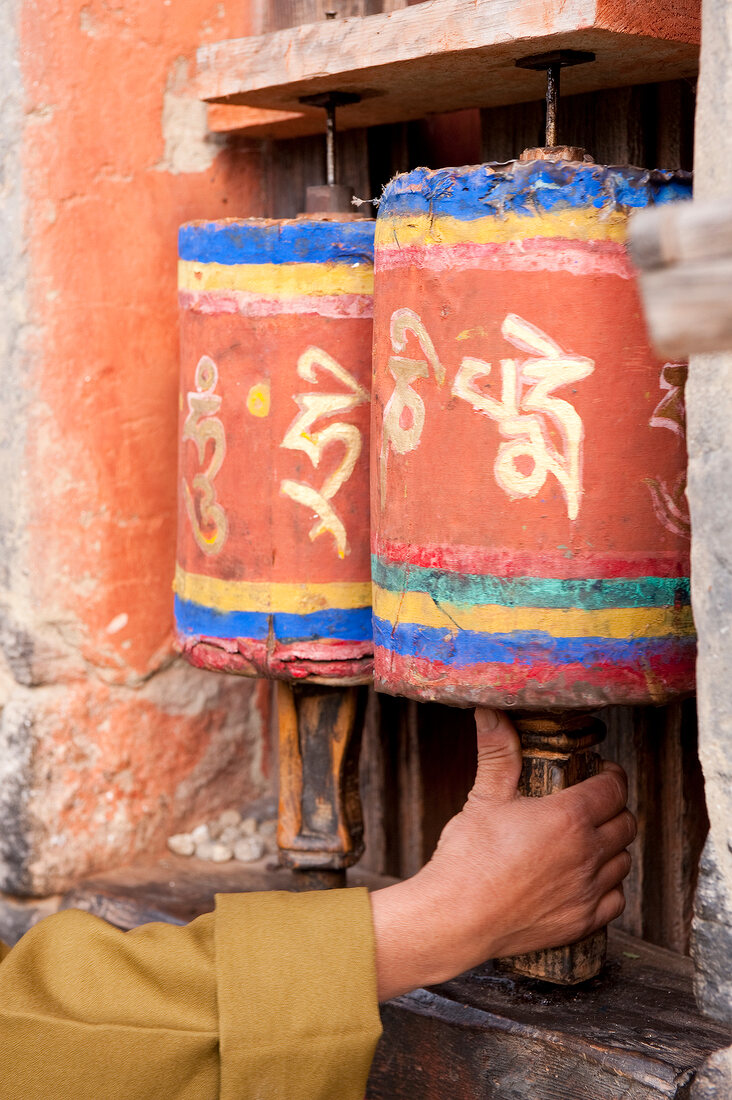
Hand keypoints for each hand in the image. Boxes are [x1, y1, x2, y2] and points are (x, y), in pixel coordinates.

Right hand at [370, 707, 634, 1000]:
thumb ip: (498, 752)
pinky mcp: (583, 921)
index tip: (600, 773)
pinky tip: (585, 879)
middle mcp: (588, 853)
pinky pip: (615, 899)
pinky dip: (607, 886)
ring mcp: (588, 891)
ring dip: (611, 847)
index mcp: (569, 817)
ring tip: (587, 841)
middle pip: (624, 823)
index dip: (610, 776)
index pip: (613, 788)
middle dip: (613, 809)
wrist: (457, 918)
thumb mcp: (485, 797)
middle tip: (592, 805)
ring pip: (623, 861)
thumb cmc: (469, 857)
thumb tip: (491, 712)